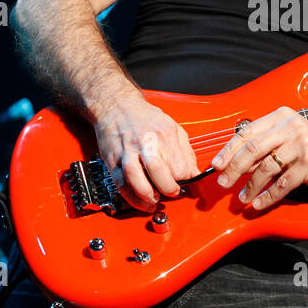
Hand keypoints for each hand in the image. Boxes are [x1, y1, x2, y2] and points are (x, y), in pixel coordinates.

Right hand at [89, 91, 198, 210]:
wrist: (116, 106)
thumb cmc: (144, 118)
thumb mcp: (172, 127)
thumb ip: (185, 152)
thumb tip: (195, 173)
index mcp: (164, 134)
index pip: (181, 166)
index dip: (185, 179)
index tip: (184, 183)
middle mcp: (146, 142)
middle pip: (160, 172)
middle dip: (169, 189)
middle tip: (172, 193)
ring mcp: (127, 151)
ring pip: (137, 180)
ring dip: (148, 196)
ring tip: (155, 201)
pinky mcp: (113, 160)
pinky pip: (121, 184)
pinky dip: (132, 197)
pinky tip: (140, 201)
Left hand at [211, 106, 307, 210]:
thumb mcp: (287, 142)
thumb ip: (263, 149)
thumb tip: (232, 164)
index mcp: (282, 117)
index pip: (248, 132)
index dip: (229, 149)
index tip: (216, 164)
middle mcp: (292, 126)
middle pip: (254, 148)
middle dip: (234, 168)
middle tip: (223, 182)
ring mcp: (303, 144)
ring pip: (267, 167)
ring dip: (251, 186)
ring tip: (243, 197)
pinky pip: (282, 184)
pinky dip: (268, 196)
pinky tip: (259, 203)